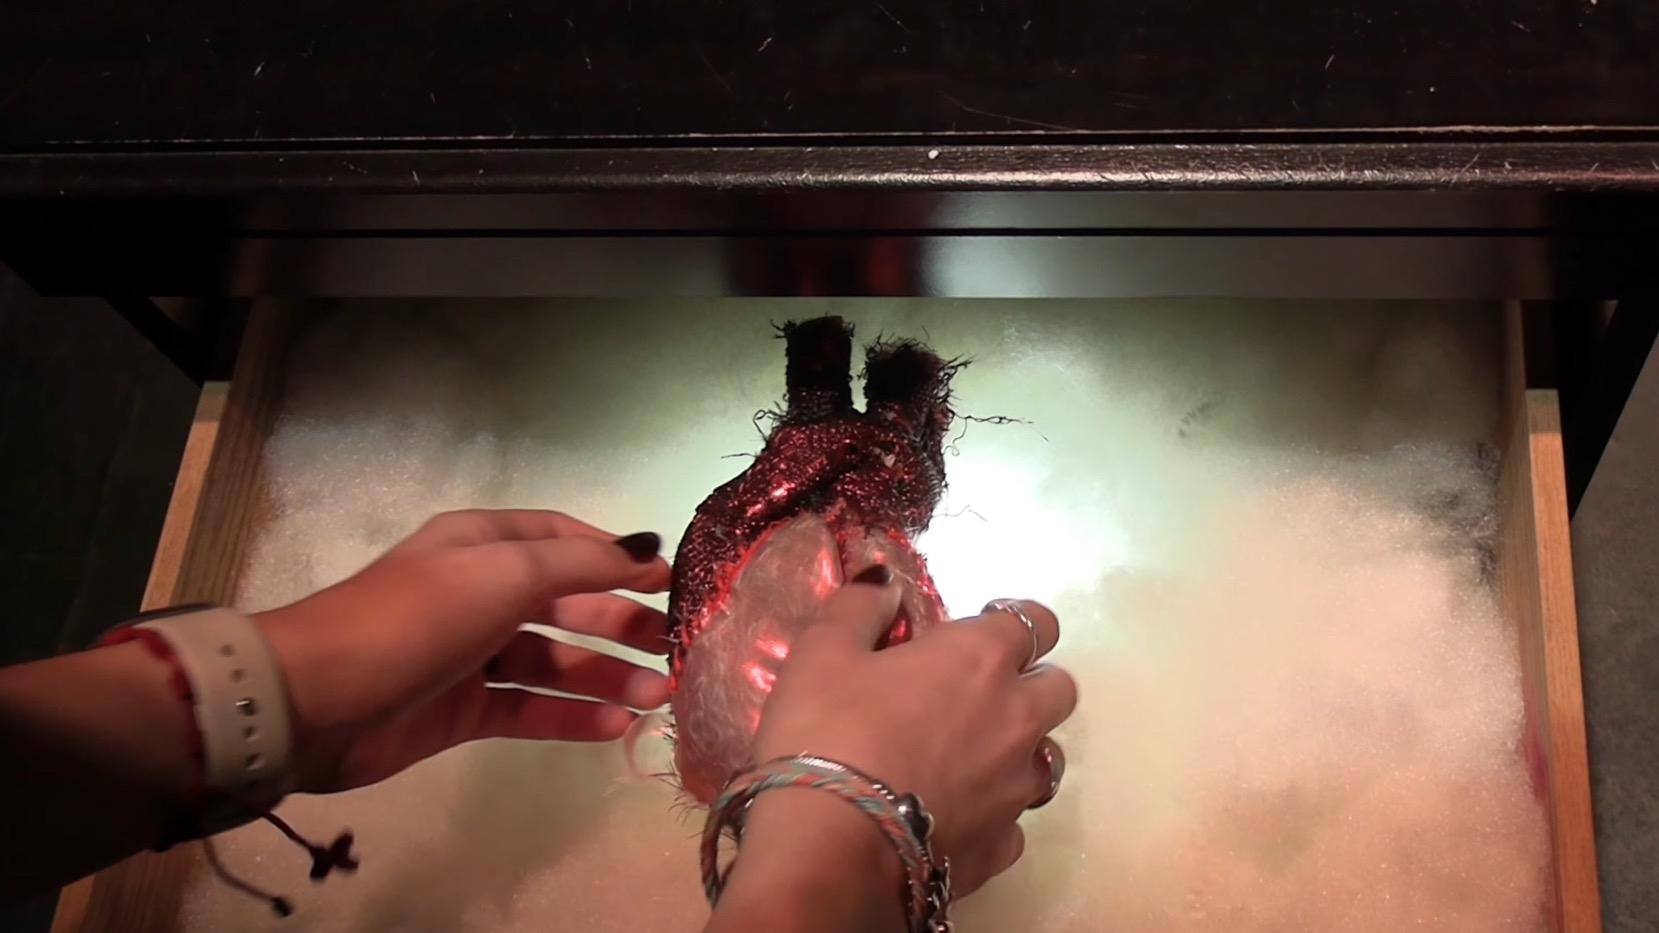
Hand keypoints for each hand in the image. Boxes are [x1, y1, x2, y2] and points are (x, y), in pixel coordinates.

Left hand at [254, 509, 671, 792]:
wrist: (318, 701)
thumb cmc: (415, 619)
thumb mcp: (503, 573)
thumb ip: (580, 563)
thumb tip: (645, 549)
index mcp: (483, 545)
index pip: (564, 541)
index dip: (616, 558)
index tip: (671, 583)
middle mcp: (480, 592)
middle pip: (566, 604)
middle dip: (622, 623)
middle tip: (675, 649)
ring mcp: (471, 654)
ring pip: (554, 660)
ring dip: (607, 676)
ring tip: (659, 697)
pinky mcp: (463, 711)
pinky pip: (529, 708)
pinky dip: (572, 716)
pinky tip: (616, 727)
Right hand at [751, 569, 1076, 897]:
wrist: (830, 849)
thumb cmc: (825, 733)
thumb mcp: (822, 652)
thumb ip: (859, 606)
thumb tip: (884, 580)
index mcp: (980, 659)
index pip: (1036, 621)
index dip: (1011, 621)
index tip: (982, 629)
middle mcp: (1016, 718)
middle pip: (1060, 688)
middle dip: (1031, 683)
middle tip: (979, 692)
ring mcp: (1016, 787)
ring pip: (1048, 759)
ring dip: (1020, 751)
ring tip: (970, 758)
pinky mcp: (1001, 845)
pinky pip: (1014, 823)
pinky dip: (993, 814)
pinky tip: (955, 816)